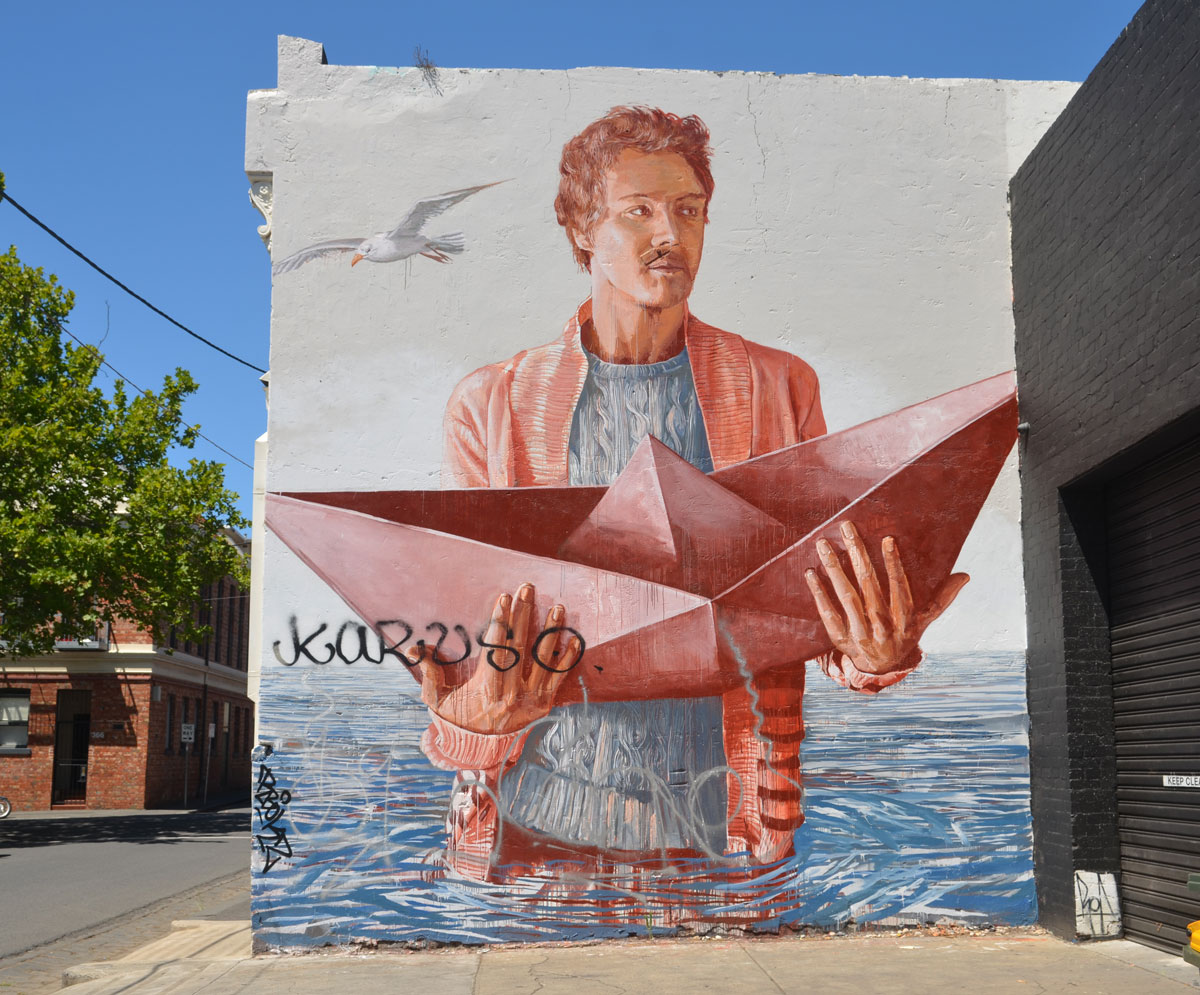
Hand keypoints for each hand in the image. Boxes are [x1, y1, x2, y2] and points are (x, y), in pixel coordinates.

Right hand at [404, 582, 581, 734]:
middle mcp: (511, 692)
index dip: (500, 622)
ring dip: (551, 632)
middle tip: (528, 588)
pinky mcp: (544, 703)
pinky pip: (559, 678)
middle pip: (520, 646)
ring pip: (544, 659)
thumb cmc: (457, 721)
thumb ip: (429, 672)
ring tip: (558, 608)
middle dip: (525, 614)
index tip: (504, 599)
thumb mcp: (437, 700)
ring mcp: (531, 698)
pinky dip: (568, 658)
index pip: (495, 648)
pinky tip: (575, 639)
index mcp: (486, 687)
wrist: (480, 753)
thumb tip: (413, 649)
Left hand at [804, 521, 967, 674]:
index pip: (899, 585)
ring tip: (823, 544)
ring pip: (846, 595)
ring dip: (834, 568)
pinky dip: (819, 594)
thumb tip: (965, 576)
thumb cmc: (904, 636)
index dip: (894, 562)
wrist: (881, 669)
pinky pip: (828, 614)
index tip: (887, 539)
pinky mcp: (841, 638)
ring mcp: (860, 631)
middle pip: (868, 584)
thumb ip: (943, 597)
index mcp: (904, 616)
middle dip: (857, 553)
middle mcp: (882, 623)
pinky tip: (810, 573)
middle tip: (847, 528)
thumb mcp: (925, 620)